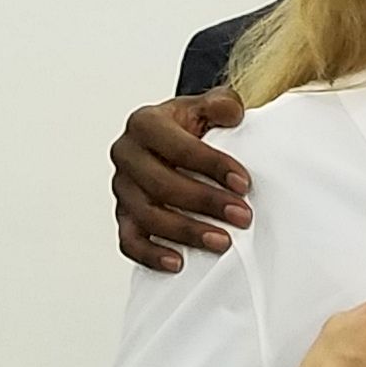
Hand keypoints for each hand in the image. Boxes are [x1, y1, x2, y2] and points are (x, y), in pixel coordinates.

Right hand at [114, 91, 250, 270]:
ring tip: (221, 241)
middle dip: (205, 202)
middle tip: (241, 216)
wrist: (170, 143)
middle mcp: (126, 154)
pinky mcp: (123, 216)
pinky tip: (178, 262)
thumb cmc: (189, 128)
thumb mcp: (206, 107)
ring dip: (186, 232)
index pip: (177, 147)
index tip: (244, 183)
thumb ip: (222, 104)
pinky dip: (151, 254)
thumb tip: (231, 114)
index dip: (212, 166)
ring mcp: (122, 188)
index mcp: (145, 123)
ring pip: (147, 216)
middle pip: (161, 184)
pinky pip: (129, 241)